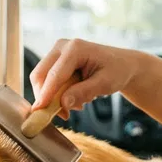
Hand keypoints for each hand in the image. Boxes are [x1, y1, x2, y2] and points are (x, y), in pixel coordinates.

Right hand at [28, 39, 142, 118]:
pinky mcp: (56, 61)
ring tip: (77, 105)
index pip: (55, 75)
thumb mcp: (105, 84)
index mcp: (75, 48)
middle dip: (46, 97)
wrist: (122, 64)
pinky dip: (55, 93)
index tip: (39, 111)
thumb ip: (83, 92)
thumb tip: (63, 104)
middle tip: (63, 115)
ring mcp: (57, 52)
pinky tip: (74, 98)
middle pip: (40, 74)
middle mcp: (62, 46)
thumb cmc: (117, 71)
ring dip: (52, 97)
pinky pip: (47, 80)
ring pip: (41, 78)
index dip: (46, 94)